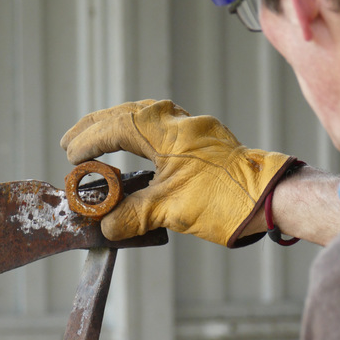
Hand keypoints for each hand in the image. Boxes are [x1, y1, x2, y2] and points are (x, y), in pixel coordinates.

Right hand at [61, 99, 294, 246]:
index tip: (70, 156)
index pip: (116, 128)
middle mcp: (177, 120)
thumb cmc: (225, 200)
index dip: (89, 141)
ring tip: (91, 139)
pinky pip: (157, 123)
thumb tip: (106, 226)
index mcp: (166, 132)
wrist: (270, 197)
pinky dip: (135, 131)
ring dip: (113, 126)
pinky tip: (129, 143)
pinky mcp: (199, 135)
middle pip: (124, 113)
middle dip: (94, 127)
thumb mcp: (171, 210)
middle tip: (69, 142)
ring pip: (141, 115)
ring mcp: (190, 125)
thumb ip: (133, 215)